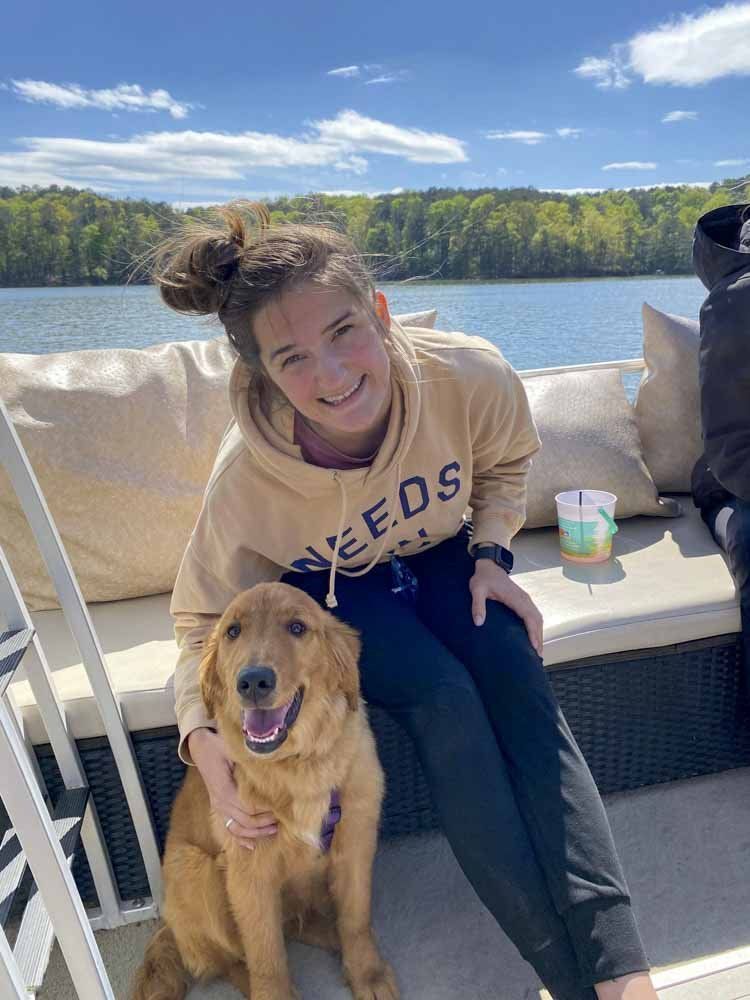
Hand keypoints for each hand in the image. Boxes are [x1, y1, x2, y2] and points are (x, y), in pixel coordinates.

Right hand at [187, 728, 277, 849]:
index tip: (281, 806)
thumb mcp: (232, 747)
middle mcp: (220, 802)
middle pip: (245, 821)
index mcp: (224, 789)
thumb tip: (270, 761)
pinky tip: (251, 845)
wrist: (200, 746)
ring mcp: (218, 806)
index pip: (248, 808)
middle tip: (283, 818)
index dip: (265, 811)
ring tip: (274, 829)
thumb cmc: (217, 744)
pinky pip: (229, 828)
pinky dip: (240, 838)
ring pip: (237, 829)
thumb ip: (248, 757)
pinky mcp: (218, 807)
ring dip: (256, 832)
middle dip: (265, 823)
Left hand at [469, 559, 543, 656]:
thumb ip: (477, 605)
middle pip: (537, 620)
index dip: (533, 632)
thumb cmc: (483, 578)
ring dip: (540, 633)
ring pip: (538, 618)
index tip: (534, 646)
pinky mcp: (524, 601)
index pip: (528, 616)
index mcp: (515, 597)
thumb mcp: (477, 590)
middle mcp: (524, 599)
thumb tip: (478, 622)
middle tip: (537, 655)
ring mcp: (525, 599)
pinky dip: (537, 627)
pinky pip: (534, 615)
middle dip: (539, 637)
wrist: (489, 566)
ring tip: (537, 650)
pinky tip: (534, 637)